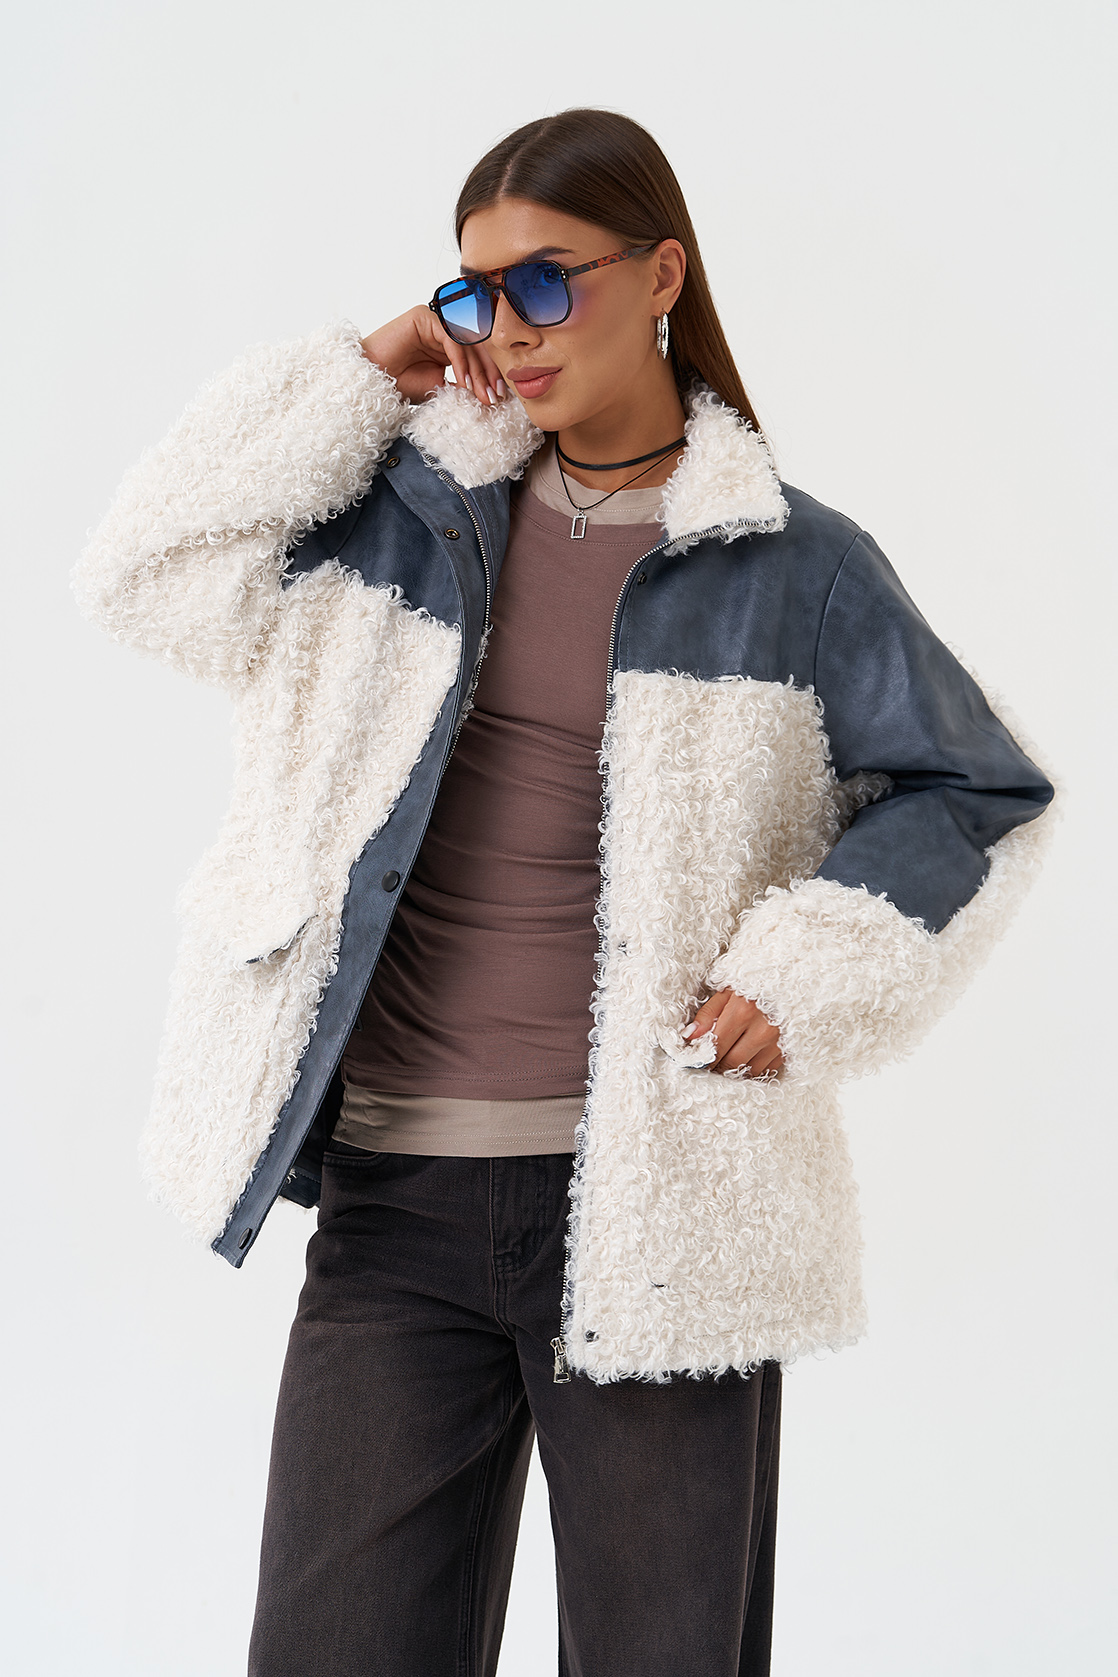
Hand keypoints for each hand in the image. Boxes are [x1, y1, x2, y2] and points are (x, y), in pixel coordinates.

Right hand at [361, 306, 505, 406]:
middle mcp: (443, 331)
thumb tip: (488, 395)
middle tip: (494, 396)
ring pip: (466, 342)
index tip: (497, 397)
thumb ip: (461, 387)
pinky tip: (464, 382)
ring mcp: (434, 322)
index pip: (476, 355)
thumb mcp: (438, 389)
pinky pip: (451, 339)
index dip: (489, 375)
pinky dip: (460, 361)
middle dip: (487, 373)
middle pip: (475, 347)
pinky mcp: (425, 317)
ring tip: (480, 394)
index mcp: (448, 346)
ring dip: (476, 370)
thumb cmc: (399, 384)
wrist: (372, 382)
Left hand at [684, 988, 783, 1078]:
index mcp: (743, 1011)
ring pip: (750, 1071)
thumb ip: (707, 1014)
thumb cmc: (755, 983)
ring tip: (728, 1060)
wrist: (791, 978)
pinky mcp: (789, 1048)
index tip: (699, 1060)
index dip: (704, 1059)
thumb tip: (689, 1036)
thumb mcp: (728, 991)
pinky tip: (747, 1058)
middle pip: (733, 1063)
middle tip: (711, 1064)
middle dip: (718, 1067)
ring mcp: (778, 1041)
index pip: (717, 1048)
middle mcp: (762, 1029)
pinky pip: (767, 1069)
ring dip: (736, 1070)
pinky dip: (754, 1067)